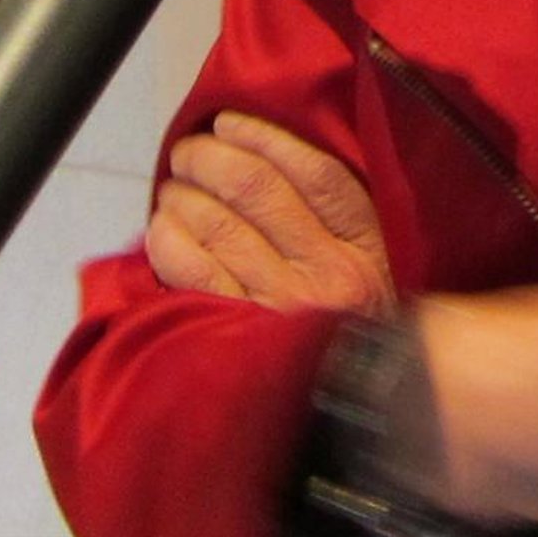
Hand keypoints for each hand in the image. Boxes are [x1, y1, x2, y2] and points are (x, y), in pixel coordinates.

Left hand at [145, 111, 394, 316]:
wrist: (351, 413)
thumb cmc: (355, 329)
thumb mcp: (375, 270)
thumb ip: (341, 223)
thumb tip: (272, 163)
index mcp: (368, 247)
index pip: (316, 173)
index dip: (266, 137)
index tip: (230, 122)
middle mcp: (328, 273)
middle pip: (258, 190)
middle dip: (211, 159)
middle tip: (189, 153)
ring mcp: (281, 307)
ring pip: (220, 225)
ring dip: (184, 195)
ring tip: (173, 186)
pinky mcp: (241, 337)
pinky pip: (193, 274)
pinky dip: (169, 242)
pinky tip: (161, 229)